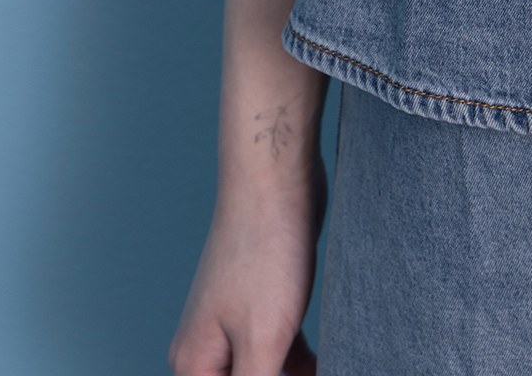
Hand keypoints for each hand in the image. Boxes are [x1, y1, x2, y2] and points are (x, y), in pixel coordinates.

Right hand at [168, 155, 328, 375]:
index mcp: (195, 365)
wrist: (276, 177)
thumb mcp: (263, 341)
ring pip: (265, 375)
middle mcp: (207, 349)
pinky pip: (280, 352)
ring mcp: (234, 323)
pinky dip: (301, 363)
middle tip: (326, 368)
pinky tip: (331, 359)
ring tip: (336, 364)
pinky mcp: (264, 303)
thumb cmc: (264, 252)